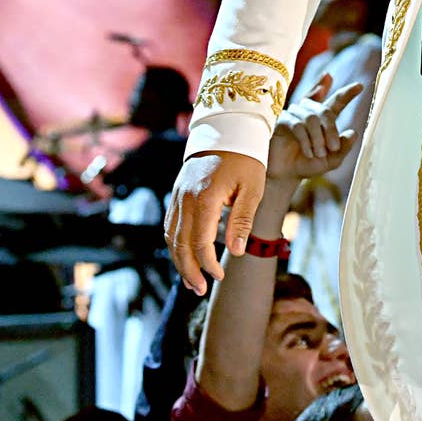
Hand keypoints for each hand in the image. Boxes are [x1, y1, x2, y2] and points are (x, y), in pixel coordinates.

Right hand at [164, 151, 267, 296]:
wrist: (227, 131)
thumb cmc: (245, 161)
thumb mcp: (252, 188)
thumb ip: (243, 220)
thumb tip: (235, 251)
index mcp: (206, 198)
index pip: (200, 242)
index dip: (208, 263)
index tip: (219, 276)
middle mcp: (186, 199)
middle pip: (180, 244)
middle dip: (189, 270)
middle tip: (199, 289)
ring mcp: (178, 196)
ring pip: (170, 236)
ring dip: (178, 261)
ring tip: (190, 281)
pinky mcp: (176, 194)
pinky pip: (169, 224)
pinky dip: (173, 244)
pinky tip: (182, 257)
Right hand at [266, 75, 363, 183]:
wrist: (286, 176)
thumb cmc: (307, 165)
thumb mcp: (331, 160)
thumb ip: (342, 148)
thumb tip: (353, 133)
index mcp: (323, 119)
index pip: (336, 102)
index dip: (346, 94)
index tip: (359, 86)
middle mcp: (309, 112)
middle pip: (325, 110)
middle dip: (332, 129)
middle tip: (334, 147)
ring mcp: (294, 115)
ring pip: (311, 117)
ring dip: (318, 138)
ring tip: (319, 154)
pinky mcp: (282, 121)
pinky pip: (297, 125)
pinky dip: (305, 140)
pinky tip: (308, 152)